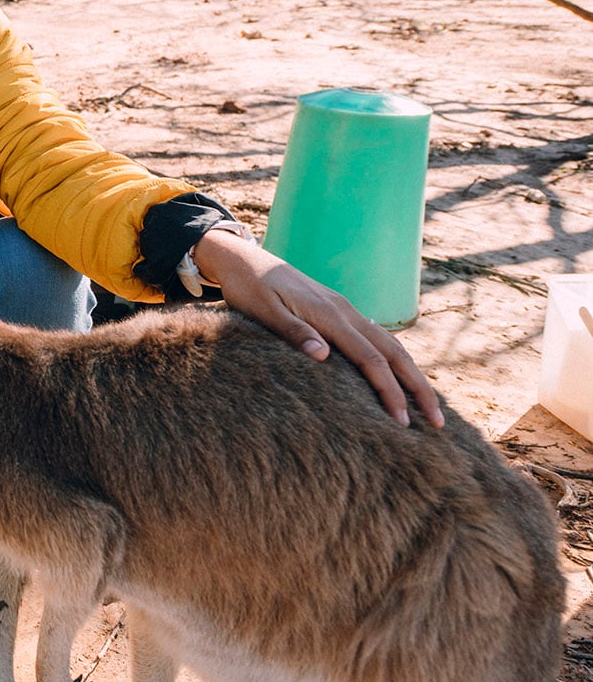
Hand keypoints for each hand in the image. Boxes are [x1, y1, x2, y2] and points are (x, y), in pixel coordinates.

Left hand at [191, 228, 443, 427]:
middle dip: (418, 388)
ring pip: (390, 344)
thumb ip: (293, 332)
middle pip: (394, 353)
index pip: (370, 359)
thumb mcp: (263, 311)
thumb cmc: (248, 288)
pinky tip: (400, 376)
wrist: (243, 259)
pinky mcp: (338, 311)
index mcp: (330, 315)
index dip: (389, 391)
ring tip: (429, 405)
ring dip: (412, 375)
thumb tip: (323, 355)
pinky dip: (394, 359)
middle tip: (438, 422)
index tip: (403, 421)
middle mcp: (346, 311)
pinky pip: (376, 337)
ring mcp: (345, 310)